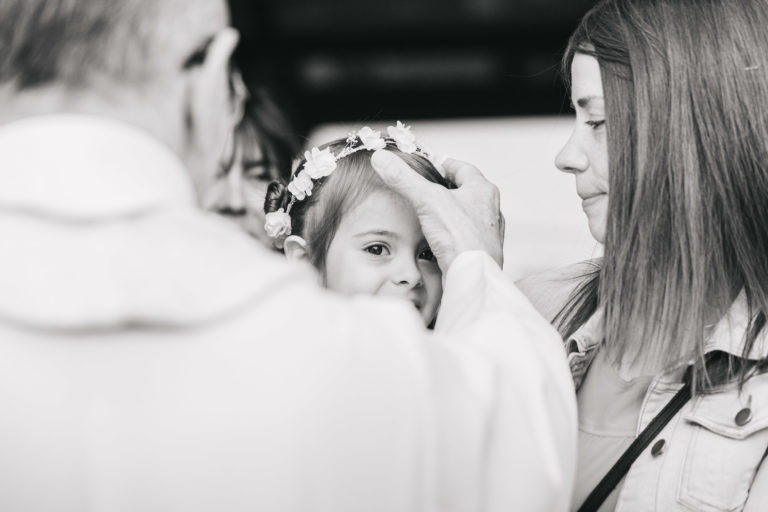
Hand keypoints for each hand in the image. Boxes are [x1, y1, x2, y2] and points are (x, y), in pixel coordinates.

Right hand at [370, 150, 504, 269]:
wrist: (473, 276)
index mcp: (483, 190)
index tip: (428, 165)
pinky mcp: (480, 251)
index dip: (443, 164)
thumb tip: (382, 159)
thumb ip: (404, 179)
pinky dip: (451, 234)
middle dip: (445, 188)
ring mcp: (487, 232)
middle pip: (465, 190)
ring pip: (466, 214)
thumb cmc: (461, 239)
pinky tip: (438, 240)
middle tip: (426, 188)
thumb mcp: (427, 200)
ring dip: (449, 213)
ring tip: (430, 214)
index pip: (462, 168)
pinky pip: (464, 236)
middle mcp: (489, 210)